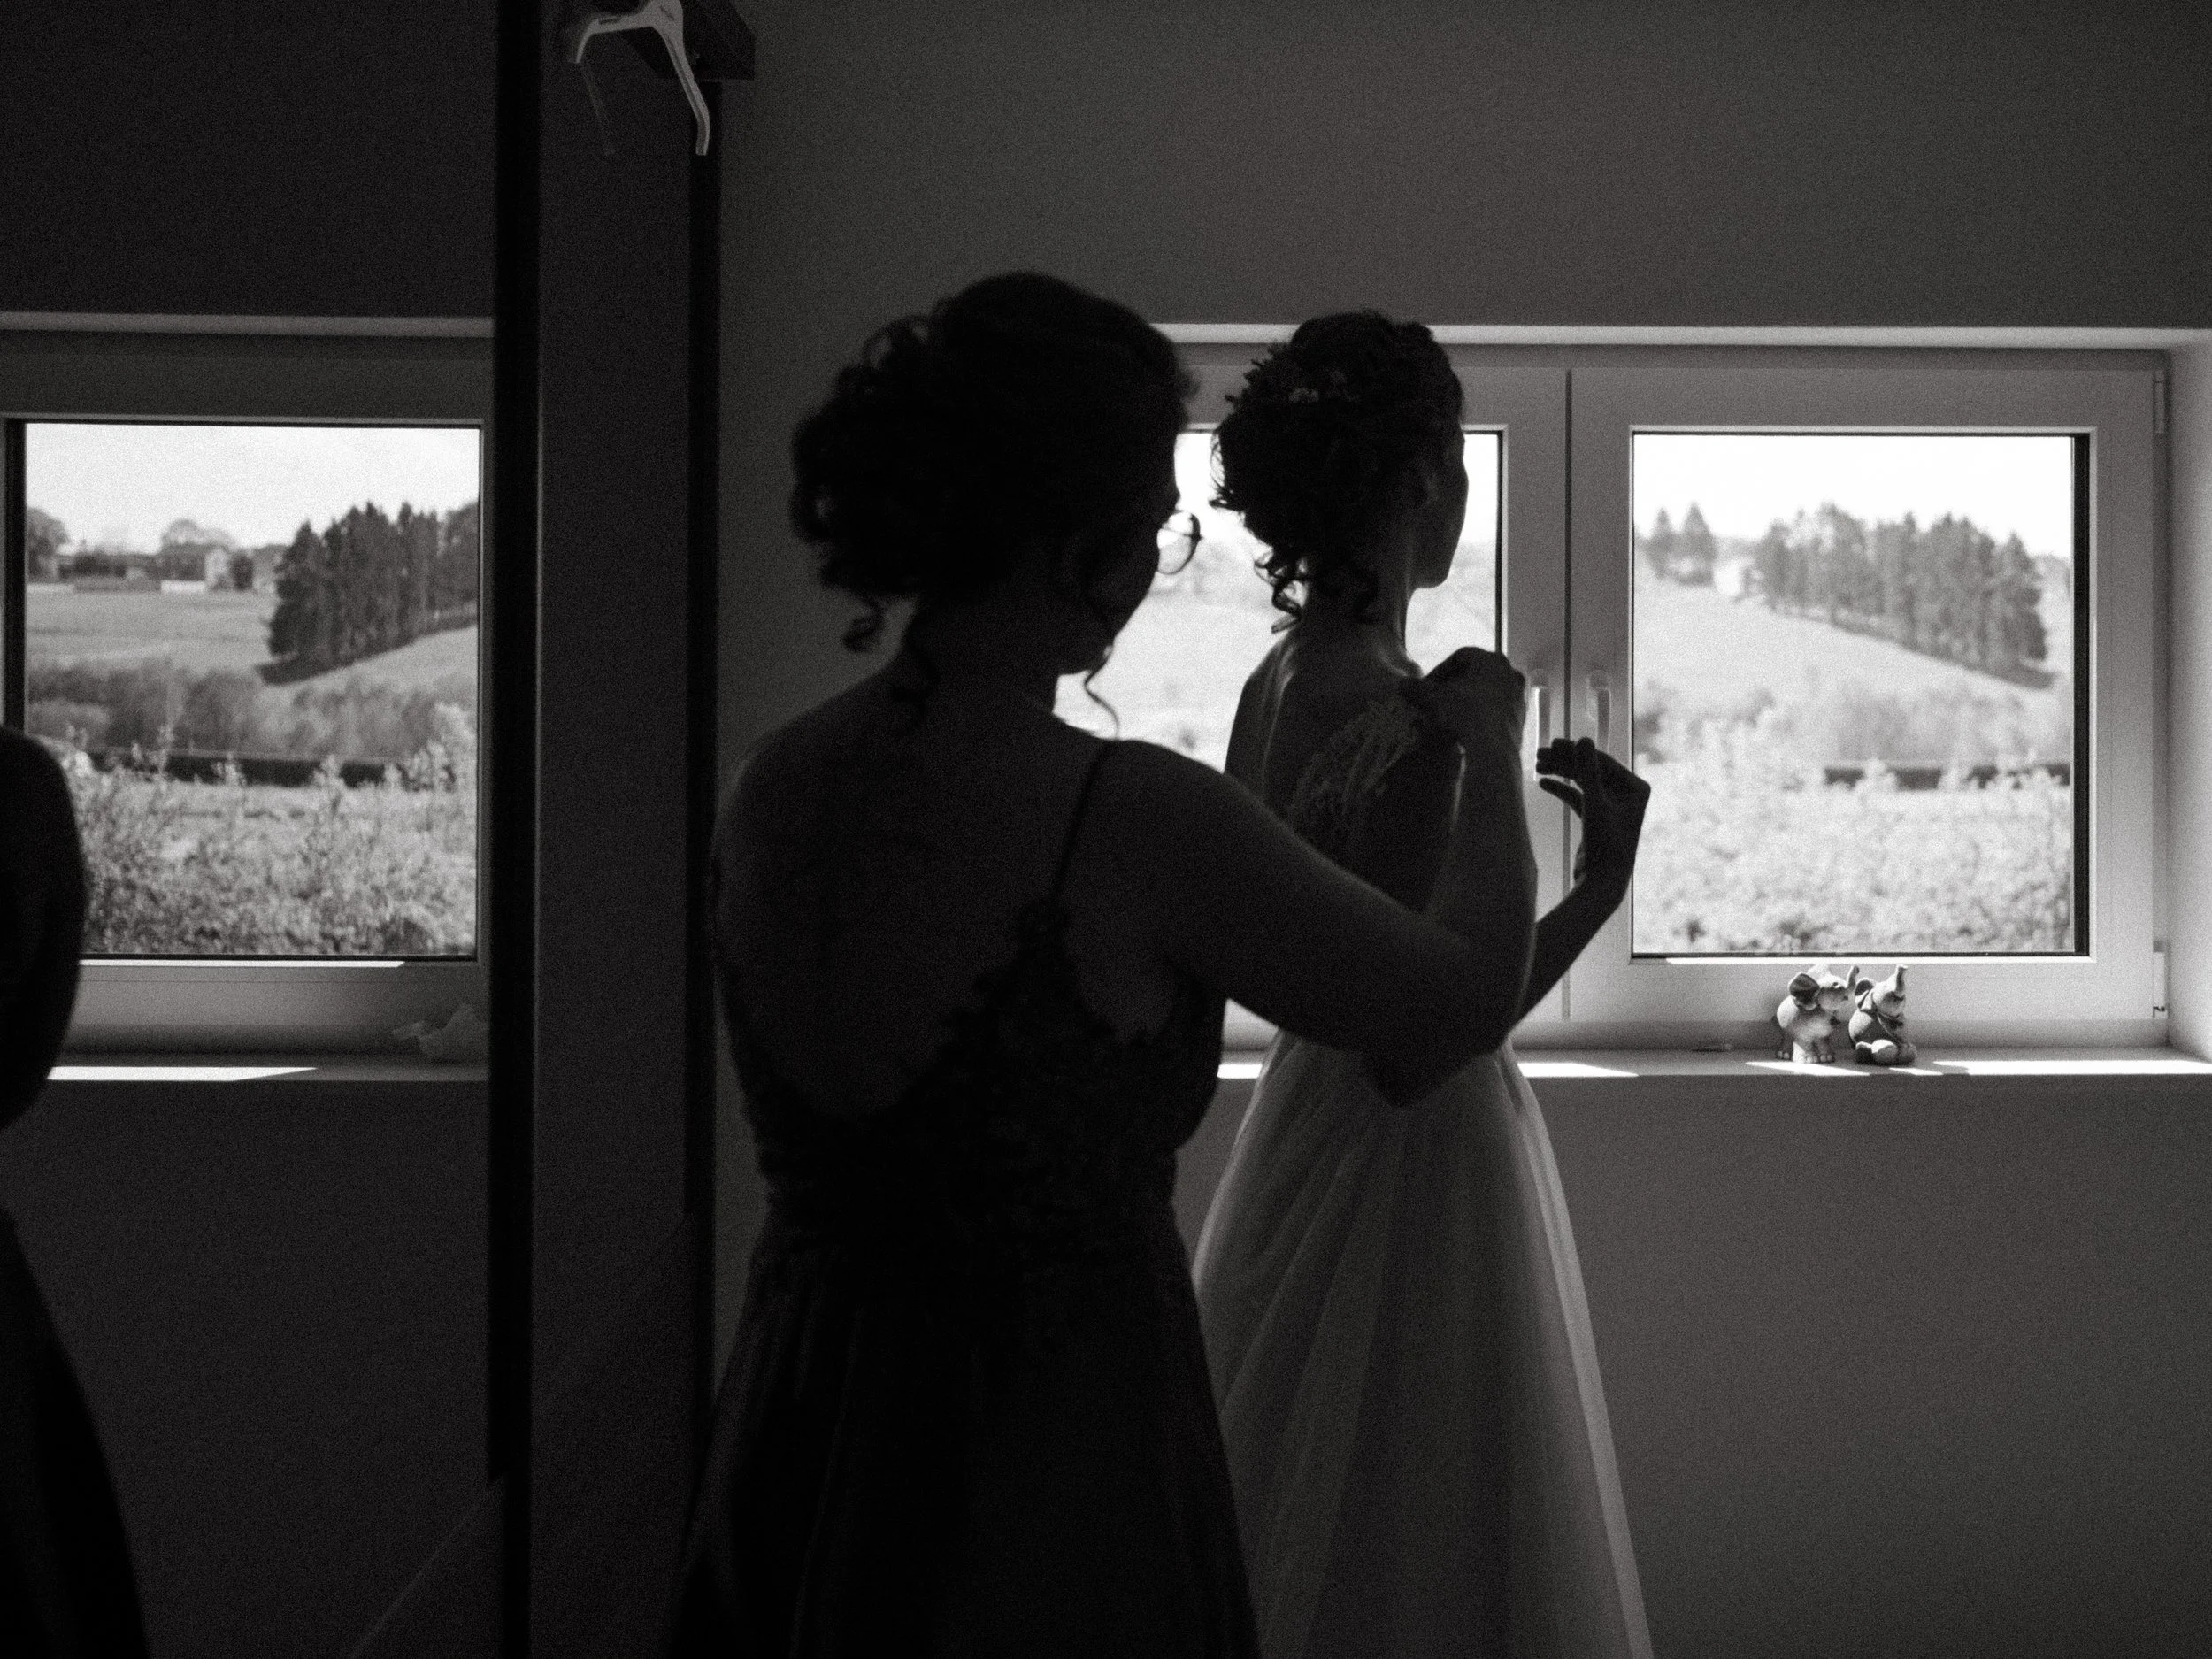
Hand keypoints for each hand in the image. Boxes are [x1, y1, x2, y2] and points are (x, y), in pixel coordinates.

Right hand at [1400, 646, 1525, 761]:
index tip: (1426, 687)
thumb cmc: (1466, 713)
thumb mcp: (1436, 699)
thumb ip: (1419, 689)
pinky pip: (1496, 709)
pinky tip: (1466, 727)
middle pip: (1475, 674)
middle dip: (1453, 686)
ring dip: (1466, 700)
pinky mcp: (1521, 716)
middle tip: (1435, 700)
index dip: (1439, 670)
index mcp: (1492, 659)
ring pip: (1486, 692)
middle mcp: (1510, 672)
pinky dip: (1480, 713)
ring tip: (1448, 715)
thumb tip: (1400, 684)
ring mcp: (1519, 695)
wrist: (1494, 748)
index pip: (1460, 657)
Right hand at [1534, 736, 1648, 888]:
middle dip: (1565, 761)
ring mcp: (1611, 806)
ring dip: (1561, 772)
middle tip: (1540, 752)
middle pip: (1590, 769)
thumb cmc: (1605, 843)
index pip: (1602, 760)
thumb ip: (1588, 770)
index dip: (1576, 751)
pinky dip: (1562, 789)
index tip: (1552, 744)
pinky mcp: (1597, 818)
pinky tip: (1543, 783)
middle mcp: (1626, 794)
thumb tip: (1582, 739)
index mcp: (1635, 788)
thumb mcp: (1595, 804)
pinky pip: (1577, 797)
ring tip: (1538, 765)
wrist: (1601, 882)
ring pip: (1582, 781)